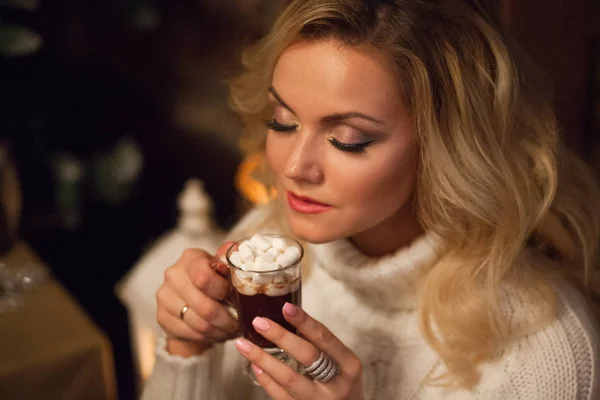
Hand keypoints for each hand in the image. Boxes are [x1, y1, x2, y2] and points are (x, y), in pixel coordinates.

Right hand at [156, 242, 238, 355]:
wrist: (192, 302)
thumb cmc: (213, 283)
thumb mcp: (225, 271)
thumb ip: (231, 264)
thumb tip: (237, 249)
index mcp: (191, 258)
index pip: (204, 278)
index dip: (223, 292)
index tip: (236, 299)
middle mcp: (173, 274)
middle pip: (204, 306)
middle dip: (227, 319)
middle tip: (239, 324)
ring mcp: (164, 295)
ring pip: (199, 323)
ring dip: (219, 331)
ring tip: (231, 330)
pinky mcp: (161, 316)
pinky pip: (190, 333)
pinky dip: (208, 337)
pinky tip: (217, 333)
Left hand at [234, 303, 363, 399]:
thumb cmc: (343, 383)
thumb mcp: (343, 363)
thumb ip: (321, 345)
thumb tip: (289, 318)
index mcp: (349, 365)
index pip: (324, 338)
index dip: (305, 321)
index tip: (286, 307)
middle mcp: (338, 384)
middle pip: (307, 356)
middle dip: (281, 336)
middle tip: (259, 322)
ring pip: (289, 378)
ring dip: (263, 359)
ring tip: (243, 344)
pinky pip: (281, 396)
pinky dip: (267, 380)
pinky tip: (255, 366)